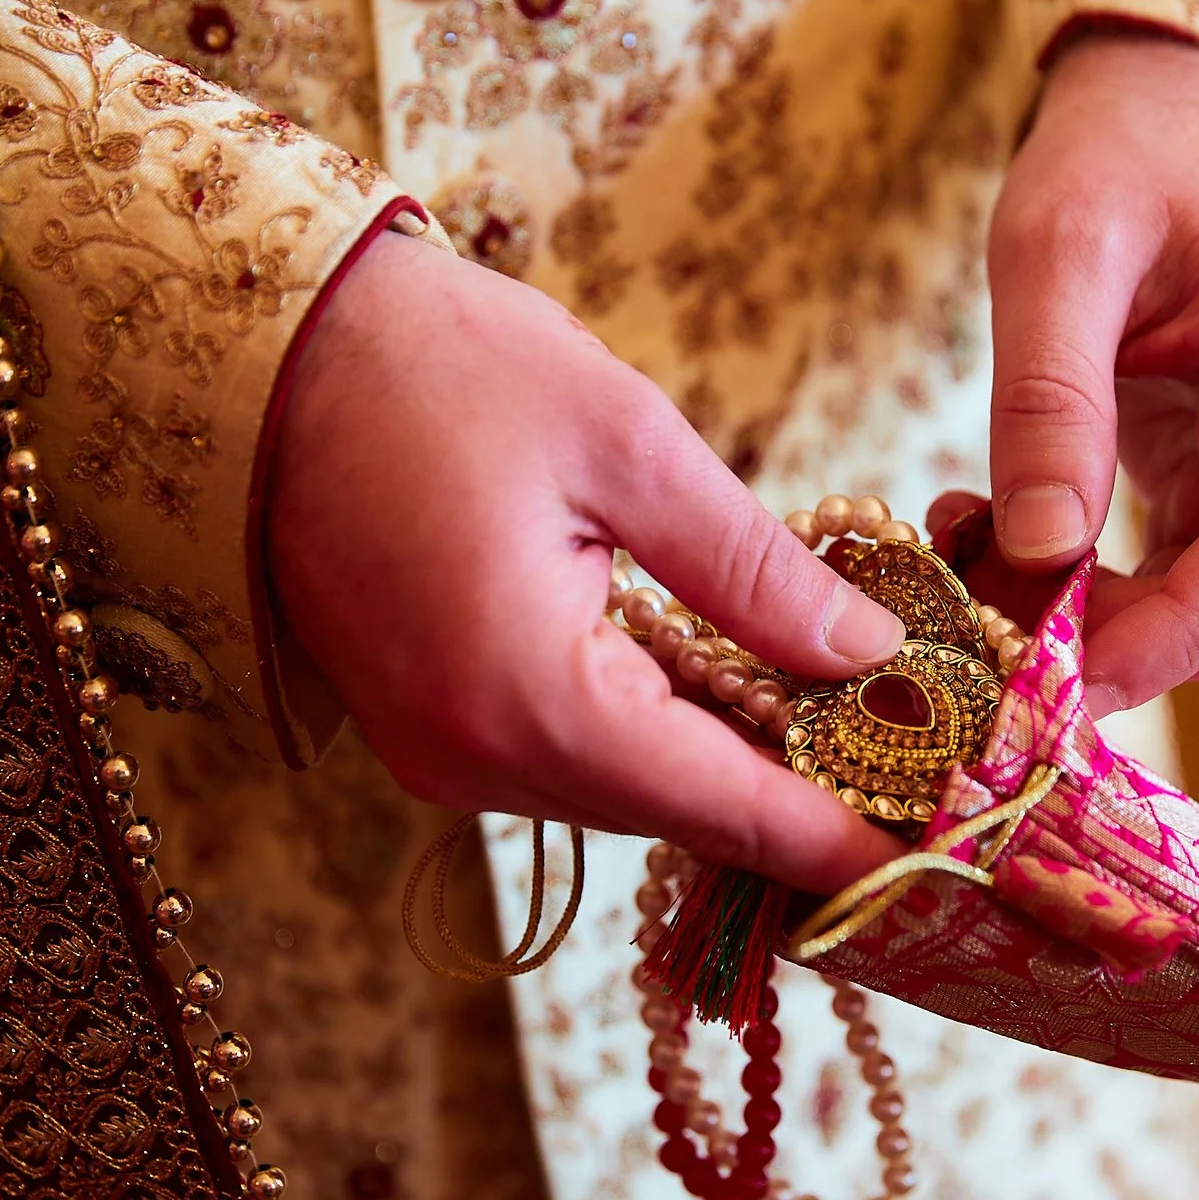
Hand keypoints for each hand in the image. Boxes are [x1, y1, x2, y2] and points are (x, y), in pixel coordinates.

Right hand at [268, 232, 906, 891]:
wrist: (259, 348)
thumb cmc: (438, 369)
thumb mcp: (627, 447)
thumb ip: (753, 570)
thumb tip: (869, 654)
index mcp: (530, 701)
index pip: (723, 807)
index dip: (838, 835)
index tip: (939, 851)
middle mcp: (475, 762)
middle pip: (679, 812)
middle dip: (797, 793)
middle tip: (918, 764)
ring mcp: (437, 753)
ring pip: (625, 788)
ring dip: (725, 759)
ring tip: (845, 716)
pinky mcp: (424, 725)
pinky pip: (567, 755)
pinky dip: (652, 731)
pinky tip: (725, 681)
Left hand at [984, 26, 1198, 712]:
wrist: (1162, 123)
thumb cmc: (1120, 161)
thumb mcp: (1055, 252)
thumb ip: (1048, 398)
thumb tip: (1040, 551)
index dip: (1169, 634)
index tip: (1057, 680)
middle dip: (1122, 642)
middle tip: (978, 621)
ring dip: (1097, 622)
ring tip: (971, 553)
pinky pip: (1179, 587)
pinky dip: (1092, 593)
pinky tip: (1000, 538)